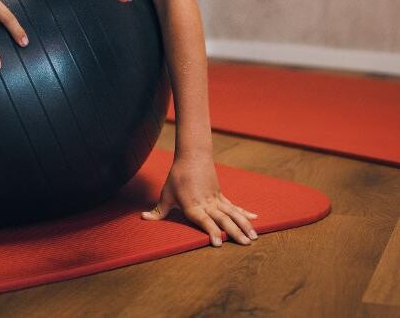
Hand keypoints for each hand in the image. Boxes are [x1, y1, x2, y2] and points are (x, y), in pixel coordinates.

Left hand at [141, 154, 257, 246]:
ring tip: (253, 237)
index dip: (211, 231)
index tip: (218, 243)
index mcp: (193, 206)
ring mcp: (216, 199)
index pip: (204, 221)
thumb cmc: (177, 176)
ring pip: (232, 214)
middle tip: (246, 244)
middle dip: (235, 232)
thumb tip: (143, 218)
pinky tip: (255, 219)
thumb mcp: (166, 194)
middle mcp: (207, 204)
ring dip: (244, 225)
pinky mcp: (220, 195)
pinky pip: (234, 206)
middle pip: (223, 219)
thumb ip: (158, 211)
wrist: (192, 155)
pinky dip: (244, 213)